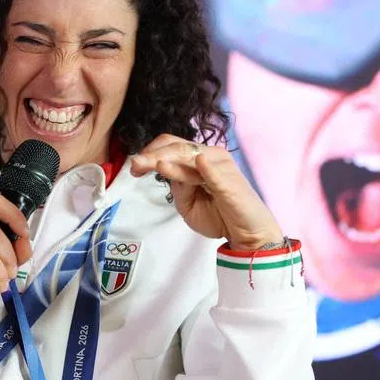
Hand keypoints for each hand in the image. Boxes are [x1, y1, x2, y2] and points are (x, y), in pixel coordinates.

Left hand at [130, 134, 282, 249]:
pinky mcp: (228, 179)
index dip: (150, 152)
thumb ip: (176, 186)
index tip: (134, 168)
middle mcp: (210, 155)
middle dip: (151, 154)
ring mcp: (220, 165)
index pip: (171, 145)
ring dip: (164, 159)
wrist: (246, 234)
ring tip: (145, 165)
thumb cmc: (218, 216)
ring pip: (186, 154)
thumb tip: (163, 169)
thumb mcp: (186, 203)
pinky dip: (195, 167)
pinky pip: (209, 170)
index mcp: (199, 159)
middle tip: (135, 166)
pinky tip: (186, 164)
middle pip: (175, 146)